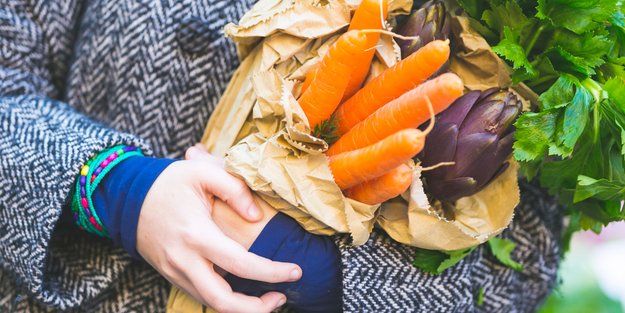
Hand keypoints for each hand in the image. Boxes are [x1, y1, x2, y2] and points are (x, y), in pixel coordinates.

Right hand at [136, 146, 301, 312]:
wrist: (126, 196)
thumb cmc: (167, 182)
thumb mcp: (202, 172)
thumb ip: (234, 188)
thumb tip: (256, 216)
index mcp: (197, 235)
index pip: (242, 264)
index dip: (273, 272)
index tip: (296, 271)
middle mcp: (185, 261)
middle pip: (223, 302)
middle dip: (256, 309)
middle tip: (282, 297)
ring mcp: (176, 272)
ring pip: (211, 304)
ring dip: (242, 308)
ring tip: (269, 297)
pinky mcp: (172, 275)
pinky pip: (202, 295)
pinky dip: (225, 300)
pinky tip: (244, 290)